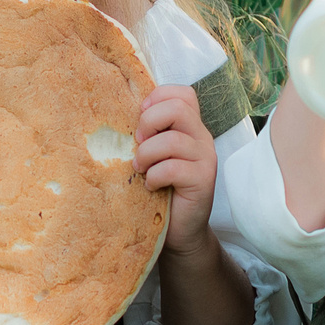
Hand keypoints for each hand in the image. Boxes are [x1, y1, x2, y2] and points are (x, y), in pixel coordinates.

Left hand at [133, 83, 219, 255]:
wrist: (180, 231)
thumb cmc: (161, 190)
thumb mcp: (153, 156)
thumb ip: (148, 134)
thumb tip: (118, 115)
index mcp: (190, 127)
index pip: (182, 93)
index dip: (156, 99)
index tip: (141, 121)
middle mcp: (202, 138)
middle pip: (178, 107)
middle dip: (149, 123)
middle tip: (139, 143)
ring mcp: (206, 158)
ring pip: (172, 140)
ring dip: (147, 154)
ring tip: (140, 169)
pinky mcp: (204, 180)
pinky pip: (173, 168)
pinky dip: (154, 177)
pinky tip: (151, 186)